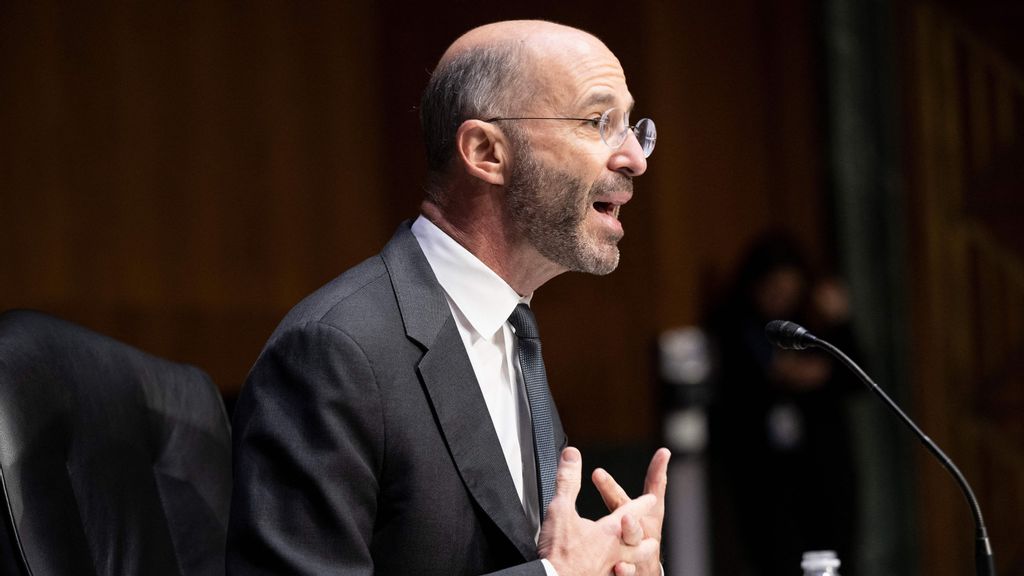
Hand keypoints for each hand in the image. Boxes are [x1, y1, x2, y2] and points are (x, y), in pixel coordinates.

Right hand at [538, 447, 659, 575]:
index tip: (651, 499)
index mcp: (608, 532)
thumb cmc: (559, 551)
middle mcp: (614, 552)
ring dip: (634, 561)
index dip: (641, 504)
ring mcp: (608, 570)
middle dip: (644, 541)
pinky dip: (615, 575)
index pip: (630, 512)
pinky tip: (610, 573)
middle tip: (651, 539)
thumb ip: (568, 481)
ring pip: (629, 565)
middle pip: (638, 546)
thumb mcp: (560, 509)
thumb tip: (572, 456)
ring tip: (634, 561)